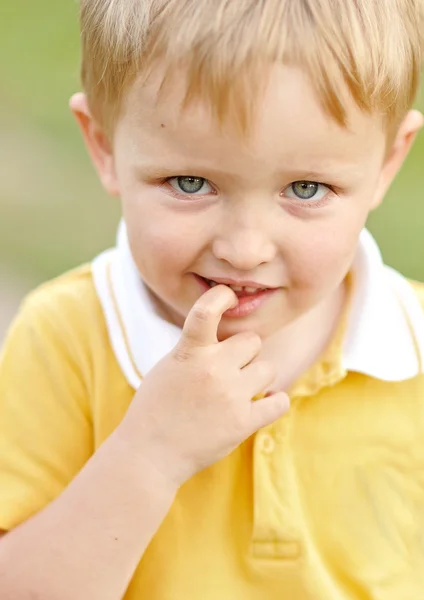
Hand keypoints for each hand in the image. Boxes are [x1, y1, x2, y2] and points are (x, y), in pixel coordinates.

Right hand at [117, 285, 289, 486]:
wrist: (149, 455)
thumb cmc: (155, 408)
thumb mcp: (168, 367)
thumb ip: (196, 349)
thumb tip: (226, 337)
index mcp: (189, 352)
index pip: (207, 310)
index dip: (221, 296)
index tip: (228, 297)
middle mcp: (212, 369)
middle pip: (252, 341)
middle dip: (244, 352)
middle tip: (231, 367)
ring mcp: (230, 396)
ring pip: (268, 368)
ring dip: (257, 376)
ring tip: (240, 389)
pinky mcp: (243, 423)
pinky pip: (279, 402)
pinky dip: (274, 402)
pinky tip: (264, 403)